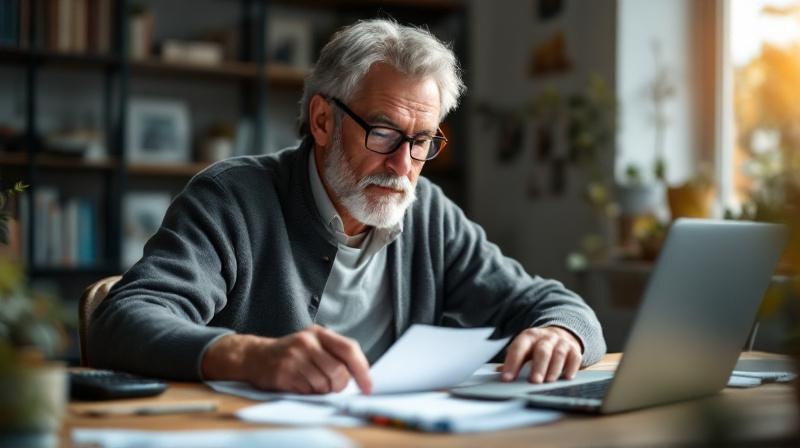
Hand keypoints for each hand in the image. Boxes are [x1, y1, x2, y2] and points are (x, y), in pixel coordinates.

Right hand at [202, 325, 371, 393]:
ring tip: (311, 382)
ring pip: (323, 384)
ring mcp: (294, 357)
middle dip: (340, 385)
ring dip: (322, 390)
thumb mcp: (314, 344)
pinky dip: (308, 392)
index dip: (362, 370)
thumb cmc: (292, 353)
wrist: (256, 356)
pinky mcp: (284, 373)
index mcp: (319, 333)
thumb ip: (335, 354)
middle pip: (338, 371)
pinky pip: (307, 390)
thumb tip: (361, 376)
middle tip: (333, 387)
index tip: (368, 386)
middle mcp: (307, 342)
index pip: (349, 349)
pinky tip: (300, 384)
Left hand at [500, 326, 581, 383]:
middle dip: (538, 366)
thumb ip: (512, 360)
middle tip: (534, 382)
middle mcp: (545, 337)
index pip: (519, 348)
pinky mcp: (574, 349)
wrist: (560, 334)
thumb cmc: (536, 347)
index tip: (507, 379)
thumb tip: (498, 373)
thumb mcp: (524, 349)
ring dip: (554, 368)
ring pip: (558, 353)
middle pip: (542, 350)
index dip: (512, 363)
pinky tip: (567, 378)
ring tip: (549, 382)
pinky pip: (574, 357)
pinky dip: (571, 367)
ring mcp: (561, 342)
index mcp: (528, 337)